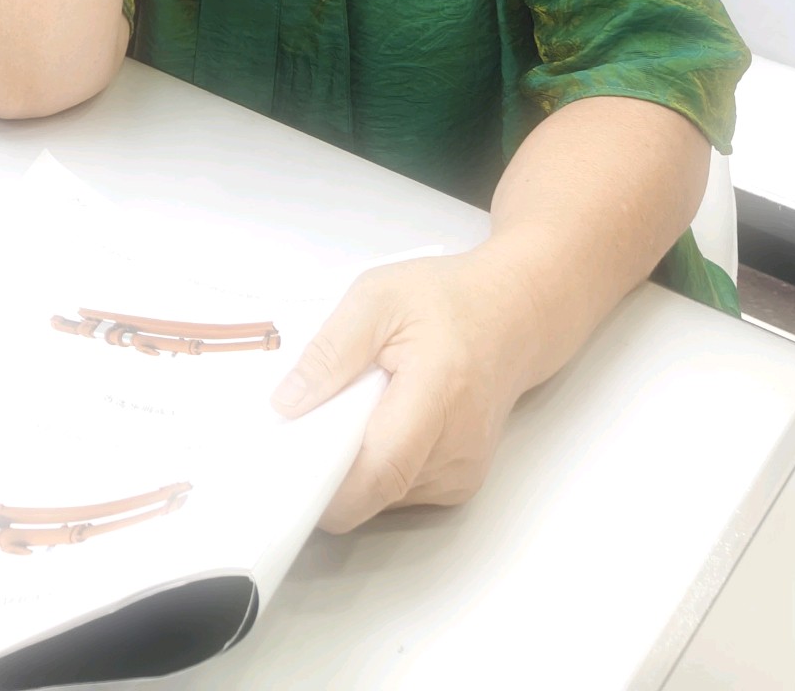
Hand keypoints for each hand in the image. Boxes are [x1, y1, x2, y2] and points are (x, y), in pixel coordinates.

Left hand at [274, 250, 537, 532]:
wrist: (511, 317)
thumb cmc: (446, 300)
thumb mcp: (376, 297)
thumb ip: (331, 350)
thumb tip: (286, 404)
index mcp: (439, 392)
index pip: (380, 470)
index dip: (326, 485)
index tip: (283, 467)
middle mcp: (457, 448)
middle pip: (373, 490)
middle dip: (329, 470)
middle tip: (303, 425)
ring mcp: (461, 474)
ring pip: (381, 497)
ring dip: (352, 467)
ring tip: (352, 411)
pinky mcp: (457, 485)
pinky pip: (397, 491)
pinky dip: (374, 466)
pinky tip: (377, 423)